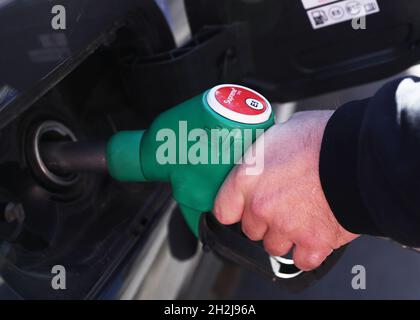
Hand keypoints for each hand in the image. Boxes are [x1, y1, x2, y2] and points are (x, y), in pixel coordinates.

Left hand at [213, 111, 358, 270]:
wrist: (358, 153)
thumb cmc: (323, 136)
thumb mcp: (281, 132)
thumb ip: (265, 154)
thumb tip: (264, 155)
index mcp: (247, 178)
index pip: (223, 209)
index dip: (232, 209)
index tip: (237, 210)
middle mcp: (262, 207)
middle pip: (251, 229)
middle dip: (263, 221)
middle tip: (280, 206)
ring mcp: (287, 227)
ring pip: (274, 246)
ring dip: (284, 236)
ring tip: (300, 218)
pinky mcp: (314, 242)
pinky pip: (303, 259)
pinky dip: (308, 251)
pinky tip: (315, 235)